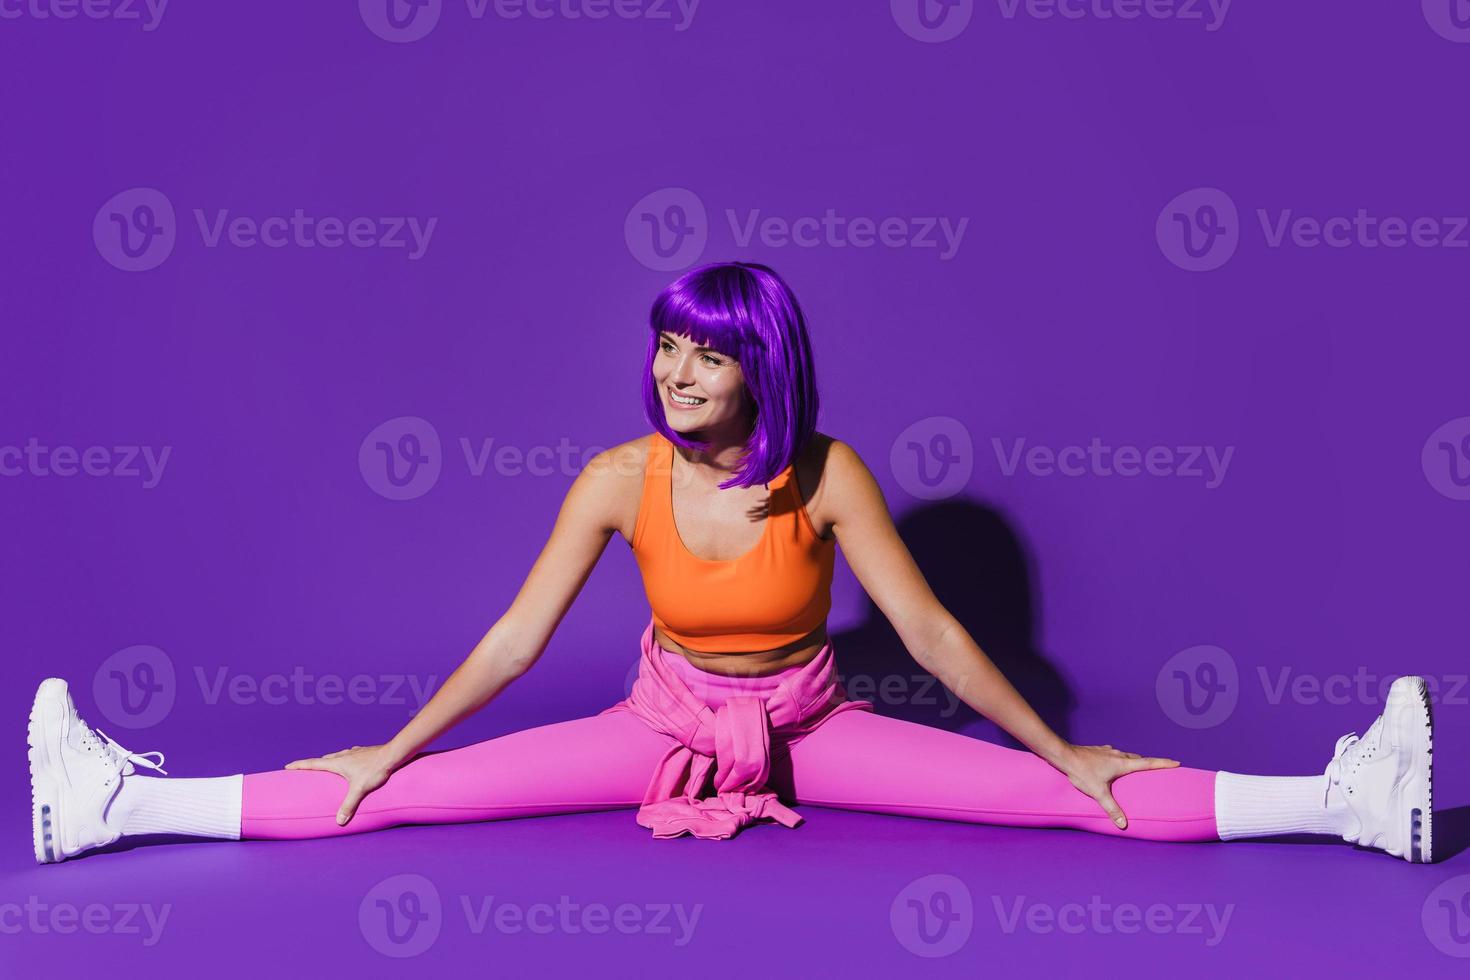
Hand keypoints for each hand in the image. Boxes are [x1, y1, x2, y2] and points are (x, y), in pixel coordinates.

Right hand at [284, 744, 398, 825]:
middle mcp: (343, 755)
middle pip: (324, 760)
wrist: (393, 754)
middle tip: (305, 770)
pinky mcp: (364, 753)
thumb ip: (349, 805)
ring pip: (337, 757)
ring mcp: (354, 753)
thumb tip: (339, 821)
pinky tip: (351, 763)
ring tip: (327, 768)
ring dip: (329, 762)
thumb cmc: (375, 769)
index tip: (287, 766)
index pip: (313, 763)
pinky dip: (345, 760)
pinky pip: (350, 756)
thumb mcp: (360, 789)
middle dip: (313, 765)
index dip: (299, 765)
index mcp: (337, 762)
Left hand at [1054, 743, 1179, 829]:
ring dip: (1132, 762)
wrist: (1064, 755)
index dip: (1163, 763)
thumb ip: (1112, 808)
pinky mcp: (1098, 751)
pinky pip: (1113, 755)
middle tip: (1157, 770)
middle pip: (1138, 759)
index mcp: (1122, 764)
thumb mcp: (1098, 792)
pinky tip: (1111, 767)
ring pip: (1125, 756)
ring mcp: (1107, 751)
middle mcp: (1117, 755)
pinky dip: (1118, 760)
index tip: (1177, 762)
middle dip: (1148, 764)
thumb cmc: (1082, 772)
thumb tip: (1123, 824)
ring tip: (1134, 771)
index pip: (1148, 763)